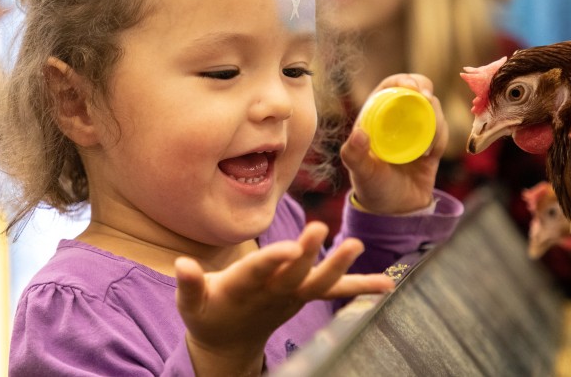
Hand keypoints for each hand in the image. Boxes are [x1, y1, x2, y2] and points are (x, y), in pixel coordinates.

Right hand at [174, 223, 393, 374]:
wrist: (229, 343)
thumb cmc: (207, 313)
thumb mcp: (190, 303)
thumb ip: (190, 283)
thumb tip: (182, 263)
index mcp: (240, 290)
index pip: (257, 271)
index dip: (272, 260)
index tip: (288, 246)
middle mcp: (270, 293)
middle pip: (292, 273)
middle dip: (307, 253)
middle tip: (321, 228)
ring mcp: (291, 297)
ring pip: (317, 283)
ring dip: (339, 267)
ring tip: (356, 245)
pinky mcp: (304, 297)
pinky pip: (334, 292)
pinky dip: (361, 287)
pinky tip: (388, 283)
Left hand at [341, 73, 447, 214]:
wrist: (394, 211)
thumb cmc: (372, 187)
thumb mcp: (360, 172)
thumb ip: (354, 155)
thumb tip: (359, 133)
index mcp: (376, 116)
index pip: (391, 87)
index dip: (403, 80)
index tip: (412, 86)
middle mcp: (397, 119)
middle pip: (416, 90)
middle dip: (424, 88)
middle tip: (426, 98)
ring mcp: (416, 130)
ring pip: (433, 110)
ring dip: (435, 117)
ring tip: (425, 144)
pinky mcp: (433, 144)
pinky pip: (442, 132)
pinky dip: (440, 137)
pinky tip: (429, 154)